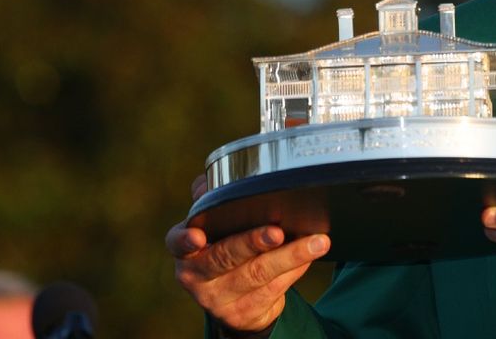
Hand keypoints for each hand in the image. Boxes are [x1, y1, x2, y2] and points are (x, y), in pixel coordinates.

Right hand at [165, 174, 329, 331]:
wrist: (235, 301)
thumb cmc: (226, 251)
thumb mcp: (216, 230)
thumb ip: (213, 204)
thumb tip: (209, 182)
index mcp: (186, 251)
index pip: (177, 243)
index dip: (185, 240)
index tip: (197, 236)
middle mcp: (197, 276)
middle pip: (226, 257)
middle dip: (253, 242)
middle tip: (278, 231)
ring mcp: (219, 298)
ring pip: (258, 274)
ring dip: (291, 256)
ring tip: (317, 242)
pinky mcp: (243, 313)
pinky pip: (275, 288)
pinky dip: (296, 269)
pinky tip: (310, 256)